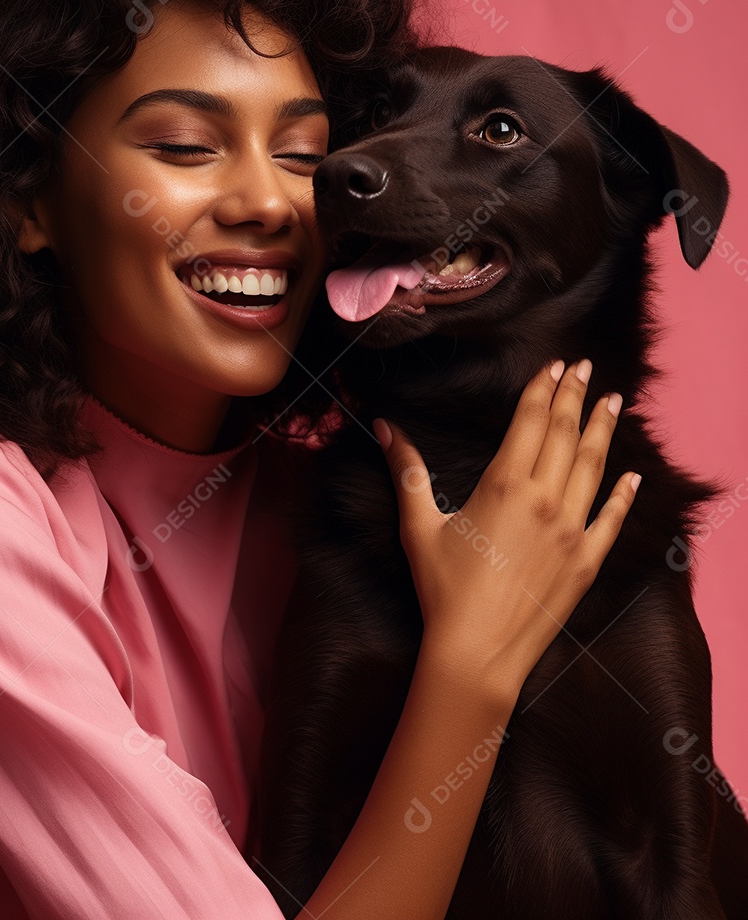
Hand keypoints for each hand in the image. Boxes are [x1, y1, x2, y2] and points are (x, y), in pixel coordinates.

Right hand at [373, 359, 639, 698]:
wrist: (477, 651)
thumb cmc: (443, 589)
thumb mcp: (419, 526)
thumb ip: (407, 472)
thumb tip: (384, 426)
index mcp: (505, 485)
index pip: (530, 422)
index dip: (543, 390)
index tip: (554, 366)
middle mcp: (545, 501)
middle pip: (564, 435)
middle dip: (574, 397)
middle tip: (584, 368)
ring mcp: (572, 531)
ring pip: (593, 467)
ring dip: (603, 430)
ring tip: (612, 401)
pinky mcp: (587, 562)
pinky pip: (612, 519)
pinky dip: (624, 494)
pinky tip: (633, 475)